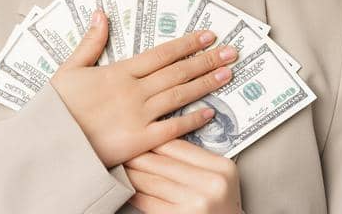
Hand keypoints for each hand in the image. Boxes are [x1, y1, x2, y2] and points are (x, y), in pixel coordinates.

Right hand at [49, 10, 237, 167]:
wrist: (49, 144)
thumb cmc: (56, 108)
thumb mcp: (69, 69)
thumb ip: (90, 42)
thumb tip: (101, 14)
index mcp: (118, 71)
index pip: (162, 53)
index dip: (188, 43)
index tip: (208, 35)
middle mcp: (134, 91)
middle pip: (178, 71)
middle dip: (207, 59)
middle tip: (232, 52)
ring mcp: (139, 116)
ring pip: (180, 94)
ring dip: (206, 83)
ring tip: (227, 74)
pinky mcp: (140, 141)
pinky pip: (172, 128)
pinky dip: (192, 119)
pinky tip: (210, 112)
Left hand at [124, 139, 242, 213]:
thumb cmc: (221, 207)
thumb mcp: (219, 179)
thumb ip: (196, 161)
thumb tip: (159, 144)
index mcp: (221, 167)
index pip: (179, 146)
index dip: (153, 140)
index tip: (137, 136)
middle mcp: (211, 183)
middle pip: (162, 163)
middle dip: (137, 155)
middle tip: (121, 148)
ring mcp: (195, 202)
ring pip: (152, 181)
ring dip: (131, 173)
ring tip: (119, 166)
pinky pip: (148, 201)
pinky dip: (134, 194)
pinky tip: (127, 188)